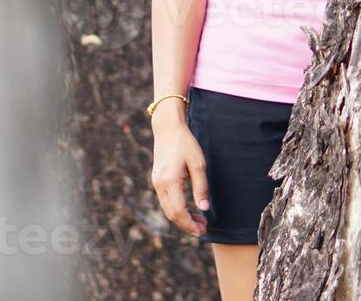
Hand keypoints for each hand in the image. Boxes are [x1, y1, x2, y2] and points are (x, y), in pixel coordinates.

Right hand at [150, 123, 209, 237]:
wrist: (168, 129)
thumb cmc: (186, 144)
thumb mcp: (198, 164)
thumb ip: (201, 187)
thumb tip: (204, 209)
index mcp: (170, 181)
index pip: (179, 212)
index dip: (190, 224)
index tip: (202, 231)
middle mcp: (160, 185)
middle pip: (172, 214)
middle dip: (187, 224)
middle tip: (203, 229)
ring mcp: (156, 182)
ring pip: (168, 209)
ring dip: (183, 218)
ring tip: (200, 220)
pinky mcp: (157, 180)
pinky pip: (166, 201)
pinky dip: (177, 209)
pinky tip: (189, 209)